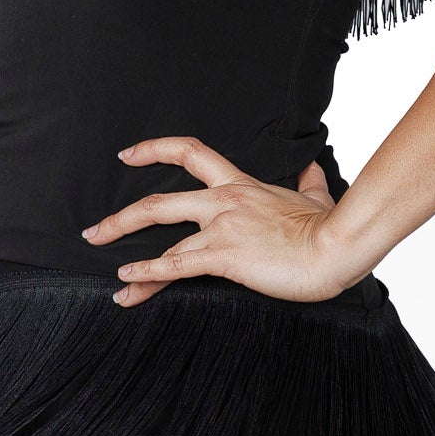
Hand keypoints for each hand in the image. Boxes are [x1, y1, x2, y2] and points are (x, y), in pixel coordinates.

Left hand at [81, 134, 361, 306]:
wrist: (339, 245)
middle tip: (95, 232)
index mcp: (241, 184)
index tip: (128, 155)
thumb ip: (308, 181)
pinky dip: (148, 276)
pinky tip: (128, 285)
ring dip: (129, 257)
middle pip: (158, 202)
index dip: (153, 150)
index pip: (189, 152)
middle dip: (121, 219)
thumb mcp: (317, 196)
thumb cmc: (329, 227)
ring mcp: (222, 227)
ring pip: (162, 237)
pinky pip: (177, 266)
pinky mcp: (226, 255)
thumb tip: (312, 168)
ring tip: (112, 277)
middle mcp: (224, 201)